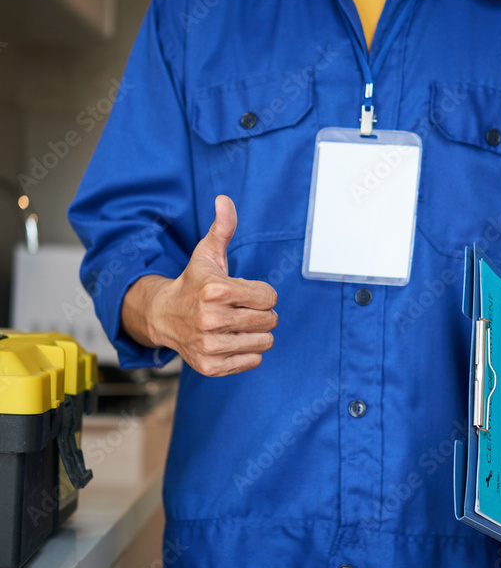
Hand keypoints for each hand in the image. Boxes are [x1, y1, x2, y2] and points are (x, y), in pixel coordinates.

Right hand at [121, 195, 277, 376]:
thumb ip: (222, 228)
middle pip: (269, 320)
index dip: (260, 293)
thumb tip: (224, 200)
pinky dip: (247, 352)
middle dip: (260, 313)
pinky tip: (229, 340)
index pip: (269, 296)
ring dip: (256, 333)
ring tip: (236, 325)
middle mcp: (211, 319)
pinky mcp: (210, 366)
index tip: (242, 292)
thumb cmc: (193, 283)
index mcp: (215, 290)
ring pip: (265, 342)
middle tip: (240, 309)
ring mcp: (210, 346)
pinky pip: (253, 361)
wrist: (163, 316)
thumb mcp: (206, 254)